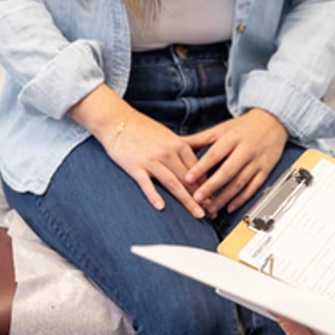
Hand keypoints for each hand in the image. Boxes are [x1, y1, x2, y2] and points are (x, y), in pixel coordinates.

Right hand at [68, 87, 205, 217]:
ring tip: (198, 214)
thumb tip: (197, 168)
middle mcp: (168, 152)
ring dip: (187, 201)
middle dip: (203, 198)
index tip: (216, 199)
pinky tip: (161, 207)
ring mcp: (151, 160)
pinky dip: (153, 195)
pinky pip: (146, 183)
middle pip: (189, 179)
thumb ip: (182, 151)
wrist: (117, 120)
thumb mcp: (168, 136)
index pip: (198, 169)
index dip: (208, 186)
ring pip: (174, 183)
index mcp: (179, 145)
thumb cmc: (144, 130)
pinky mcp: (135, 166)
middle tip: (214, 213)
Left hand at [182, 109, 288, 216]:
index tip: (188, 178)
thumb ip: (200, 139)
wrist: (272, 122)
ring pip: (240, 182)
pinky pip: (253, 187)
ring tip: (211, 208)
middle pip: (227, 171)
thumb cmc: (243, 127)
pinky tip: (230, 207)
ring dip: (225, 197)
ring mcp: (256, 161)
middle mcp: (245, 150)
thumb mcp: (221, 129)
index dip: (201, 167)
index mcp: (232, 138)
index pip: (215, 154)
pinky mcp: (265, 170)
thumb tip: (177, 143)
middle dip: (211, 186)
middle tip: (197, 198)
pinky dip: (242, 199)